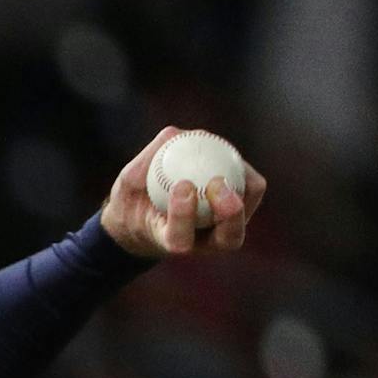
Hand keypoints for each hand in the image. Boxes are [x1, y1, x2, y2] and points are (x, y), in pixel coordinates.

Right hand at [100, 126, 266, 259]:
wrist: (149, 213)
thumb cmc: (134, 200)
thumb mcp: (127, 183)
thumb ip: (145, 162)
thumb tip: (174, 134)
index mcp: (171, 242)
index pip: (180, 238)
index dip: (183, 216)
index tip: (181, 186)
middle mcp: (204, 243)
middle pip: (229, 237)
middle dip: (229, 212)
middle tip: (216, 182)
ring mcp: (225, 228)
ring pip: (245, 212)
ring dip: (243, 186)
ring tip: (226, 155)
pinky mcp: (240, 209)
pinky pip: (250, 188)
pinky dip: (241, 167)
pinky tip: (227, 150)